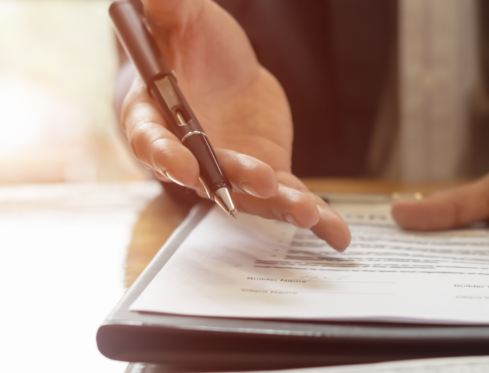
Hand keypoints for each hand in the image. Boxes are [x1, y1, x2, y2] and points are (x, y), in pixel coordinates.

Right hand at [120, 0, 349, 250]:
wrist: (220, 66)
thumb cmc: (187, 42)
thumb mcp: (182, 17)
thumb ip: (170, 9)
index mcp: (153, 117)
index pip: (151, 141)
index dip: (165, 156)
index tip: (183, 167)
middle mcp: (189, 155)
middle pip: (208, 175)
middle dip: (234, 181)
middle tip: (261, 180)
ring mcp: (229, 169)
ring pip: (252, 195)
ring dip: (280, 205)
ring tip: (309, 213)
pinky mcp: (264, 173)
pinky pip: (287, 197)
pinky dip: (314, 217)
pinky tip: (337, 235)